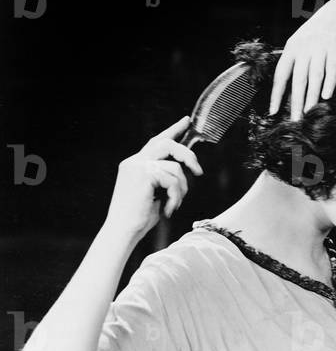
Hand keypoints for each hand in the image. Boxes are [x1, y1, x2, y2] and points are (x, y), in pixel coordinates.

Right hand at [103, 117, 202, 239]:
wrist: (122, 230)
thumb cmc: (139, 217)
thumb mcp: (155, 193)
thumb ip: (165, 178)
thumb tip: (186, 170)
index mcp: (136, 164)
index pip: (157, 141)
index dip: (173, 129)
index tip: (186, 120)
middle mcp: (134, 161)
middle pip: (168, 143)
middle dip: (188, 156)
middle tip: (198, 172)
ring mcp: (137, 167)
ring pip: (175, 166)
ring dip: (182, 188)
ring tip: (175, 203)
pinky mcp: (143, 175)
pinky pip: (172, 179)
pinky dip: (176, 196)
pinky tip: (168, 209)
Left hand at [270, 0, 335, 120]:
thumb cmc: (323, 28)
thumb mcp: (304, 40)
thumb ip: (298, 58)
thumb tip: (291, 83)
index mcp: (292, 47)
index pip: (281, 74)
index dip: (277, 94)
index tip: (273, 112)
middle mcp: (304, 47)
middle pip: (298, 79)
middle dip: (296, 102)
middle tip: (295, 121)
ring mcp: (320, 45)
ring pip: (314, 75)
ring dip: (312, 96)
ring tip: (310, 114)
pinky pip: (332, 66)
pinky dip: (329, 81)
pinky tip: (327, 96)